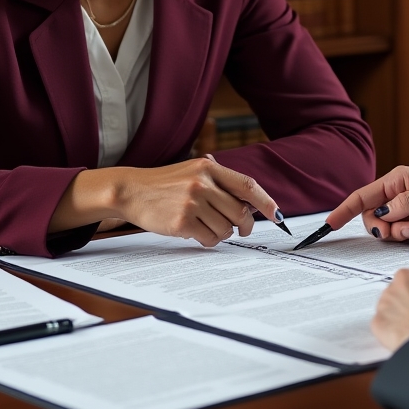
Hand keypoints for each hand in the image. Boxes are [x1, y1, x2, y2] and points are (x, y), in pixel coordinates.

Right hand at [50, 157, 282, 247]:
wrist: (131, 190)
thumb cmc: (166, 184)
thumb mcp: (193, 172)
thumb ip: (220, 184)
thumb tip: (251, 205)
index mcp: (209, 168)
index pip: (248, 185)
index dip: (266, 202)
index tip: (276, 215)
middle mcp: (202, 183)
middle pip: (240, 212)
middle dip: (245, 225)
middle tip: (241, 229)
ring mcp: (192, 202)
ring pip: (226, 229)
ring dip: (222, 233)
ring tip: (207, 226)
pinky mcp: (182, 222)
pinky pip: (209, 239)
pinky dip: (208, 240)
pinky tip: (195, 232)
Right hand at [325, 164, 408, 241]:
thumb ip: (406, 202)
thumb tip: (382, 213)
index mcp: (397, 181)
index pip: (362, 196)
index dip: (344, 209)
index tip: (330, 223)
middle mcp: (399, 196)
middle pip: (373, 218)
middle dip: (384, 229)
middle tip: (406, 231)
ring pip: (387, 230)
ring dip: (401, 235)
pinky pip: (404, 238)